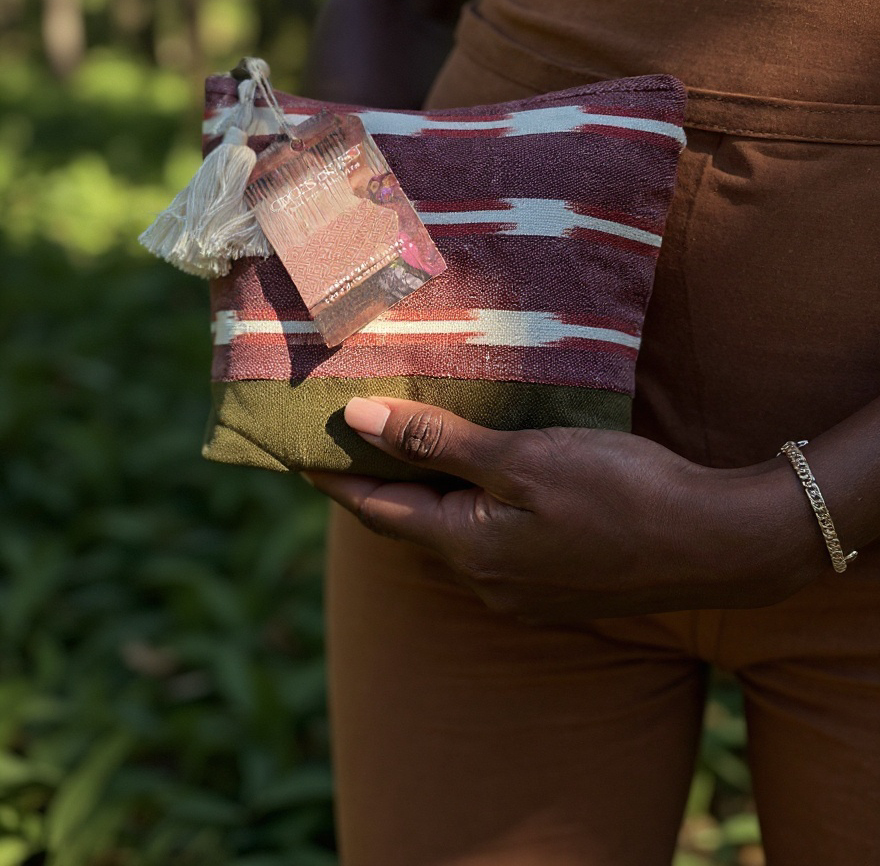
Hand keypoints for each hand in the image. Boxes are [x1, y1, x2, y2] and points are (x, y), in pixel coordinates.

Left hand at [305, 398, 824, 625]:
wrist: (715, 543)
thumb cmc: (619, 491)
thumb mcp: (522, 459)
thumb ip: (437, 443)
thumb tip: (355, 422)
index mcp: (468, 548)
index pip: (377, 511)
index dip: (335, 479)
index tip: (297, 450)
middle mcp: (485, 580)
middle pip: (411, 527)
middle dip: (377, 484)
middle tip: (348, 439)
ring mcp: (523, 590)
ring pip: (452, 535)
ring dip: (426, 495)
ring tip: (408, 448)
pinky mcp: (556, 585)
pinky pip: (490, 543)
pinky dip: (470, 508)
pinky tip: (482, 479)